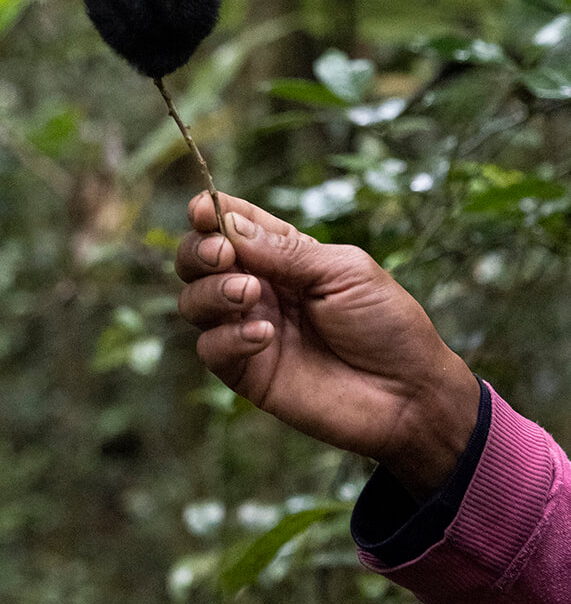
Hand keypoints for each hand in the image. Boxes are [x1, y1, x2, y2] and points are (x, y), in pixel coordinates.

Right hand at [176, 192, 480, 498]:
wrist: (408, 394)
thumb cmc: (386, 324)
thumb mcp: (344, 272)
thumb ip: (285, 251)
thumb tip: (228, 223)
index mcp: (283, 256)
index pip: (231, 224)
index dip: (211, 212)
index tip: (203, 209)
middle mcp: (258, 289)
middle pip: (197, 261)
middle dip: (198, 250)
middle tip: (224, 254)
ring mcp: (248, 330)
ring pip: (194, 302)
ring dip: (211, 291)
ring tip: (249, 294)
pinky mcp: (247, 372)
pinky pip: (211, 349)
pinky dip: (228, 337)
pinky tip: (265, 336)